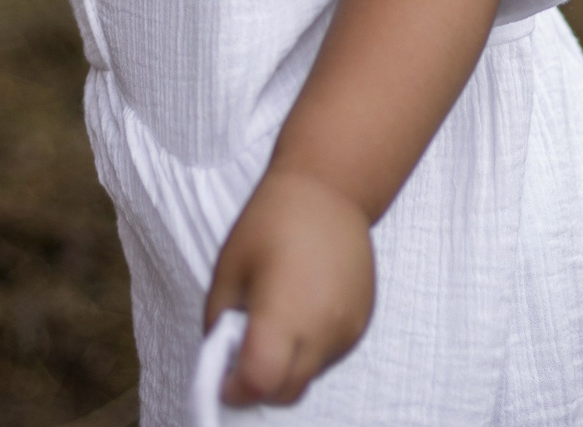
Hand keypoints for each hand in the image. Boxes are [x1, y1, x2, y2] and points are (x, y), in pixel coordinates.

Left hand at [203, 169, 375, 405]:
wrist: (329, 191)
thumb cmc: (272, 222)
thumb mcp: (227, 273)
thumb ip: (220, 325)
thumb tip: (225, 361)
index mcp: (285, 313)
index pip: (261, 383)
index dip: (235, 389)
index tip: (224, 376)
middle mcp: (323, 328)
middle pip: (287, 392)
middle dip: (260, 385)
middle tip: (242, 355)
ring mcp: (348, 327)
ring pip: (309, 375)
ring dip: (286, 366)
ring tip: (275, 320)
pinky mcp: (361, 322)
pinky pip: (329, 355)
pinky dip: (309, 348)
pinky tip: (301, 309)